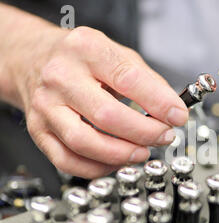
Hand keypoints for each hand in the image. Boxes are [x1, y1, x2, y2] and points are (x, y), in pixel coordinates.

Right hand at [19, 26, 187, 177]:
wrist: (32, 58)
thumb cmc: (81, 59)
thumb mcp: (118, 54)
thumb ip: (148, 82)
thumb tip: (173, 111)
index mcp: (86, 49)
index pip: (128, 79)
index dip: (159, 102)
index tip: (178, 116)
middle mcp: (61, 77)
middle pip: (107, 115)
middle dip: (144, 133)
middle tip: (164, 136)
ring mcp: (46, 106)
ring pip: (85, 142)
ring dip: (122, 155)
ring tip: (143, 152)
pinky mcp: (38, 130)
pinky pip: (67, 160)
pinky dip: (98, 168)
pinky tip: (116, 162)